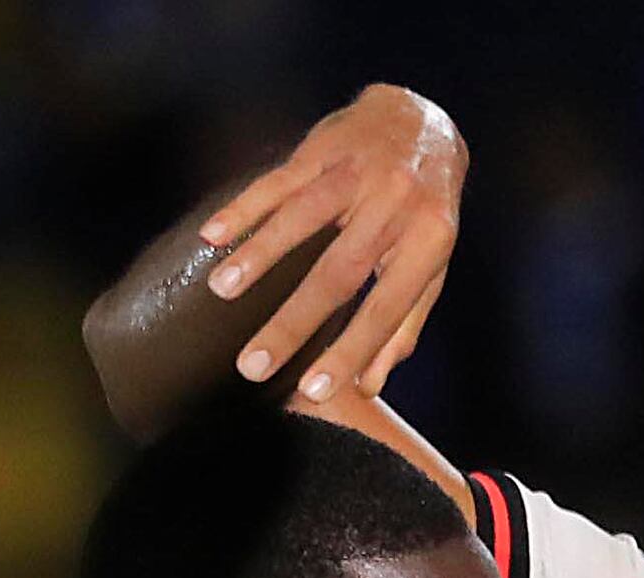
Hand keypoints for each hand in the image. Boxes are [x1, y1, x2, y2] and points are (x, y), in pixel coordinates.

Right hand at [205, 86, 469, 402]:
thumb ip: (403, 324)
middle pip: (337, 273)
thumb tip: (369, 385)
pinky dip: (244, 207)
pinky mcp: (323, 149)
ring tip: (223, 291)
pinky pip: (278, 180)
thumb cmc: (426, 208)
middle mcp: (395, 206)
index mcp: (427, 243)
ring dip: (260, 257)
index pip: (385, 309)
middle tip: (251, 364)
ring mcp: (357, 173)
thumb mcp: (431, 265)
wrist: (421, 121)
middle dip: (292, 323)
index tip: (315, 390)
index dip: (350, 351)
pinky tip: (213, 234)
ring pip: (303, 219)